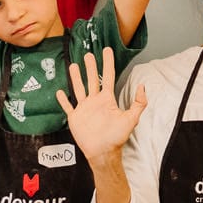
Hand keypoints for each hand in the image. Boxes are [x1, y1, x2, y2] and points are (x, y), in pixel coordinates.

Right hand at [55, 47, 147, 162]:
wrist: (103, 152)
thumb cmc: (117, 137)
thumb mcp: (131, 119)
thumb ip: (138, 103)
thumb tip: (143, 86)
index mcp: (107, 99)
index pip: (107, 77)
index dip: (107, 63)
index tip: (107, 50)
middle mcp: (95, 101)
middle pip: (92, 79)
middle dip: (90, 67)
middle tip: (88, 54)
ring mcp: (84, 108)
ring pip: (79, 89)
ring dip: (76, 77)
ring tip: (73, 65)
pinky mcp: (75, 117)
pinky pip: (68, 106)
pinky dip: (63, 100)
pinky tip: (59, 91)